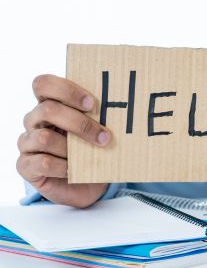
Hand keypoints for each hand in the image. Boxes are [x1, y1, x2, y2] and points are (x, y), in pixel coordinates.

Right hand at [16, 74, 110, 207]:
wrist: (85, 183)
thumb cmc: (91, 149)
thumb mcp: (96, 129)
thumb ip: (98, 116)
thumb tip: (120, 107)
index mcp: (49, 104)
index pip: (43, 84)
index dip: (67, 90)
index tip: (92, 104)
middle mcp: (34, 121)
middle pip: (47, 110)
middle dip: (80, 123)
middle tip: (104, 136)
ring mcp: (27, 143)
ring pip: (44, 138)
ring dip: (72, 148)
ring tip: (89, 155)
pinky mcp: (25, 166)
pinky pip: (43, 162)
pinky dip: (63, 167)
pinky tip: (74, 169)